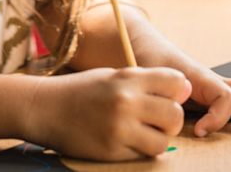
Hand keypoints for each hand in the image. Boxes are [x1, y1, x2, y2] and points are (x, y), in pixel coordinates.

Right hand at [26, 67, 190, 160]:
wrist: (45, 107)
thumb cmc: (83, 89)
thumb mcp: (114, 76)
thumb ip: (147, 82)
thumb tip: (186, 90)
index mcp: (128, 77)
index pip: (176, 82)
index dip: (177, 92)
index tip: (167, 97)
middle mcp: (126, 101)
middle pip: (175, 115)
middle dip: (171, 120)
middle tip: (157, 120)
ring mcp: (119, 128)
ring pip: (164, 141)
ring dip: (158, 139)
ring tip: (142, 132)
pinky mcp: (112, 150)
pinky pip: (143, 155)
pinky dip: (140, 150)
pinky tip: (125, 140)